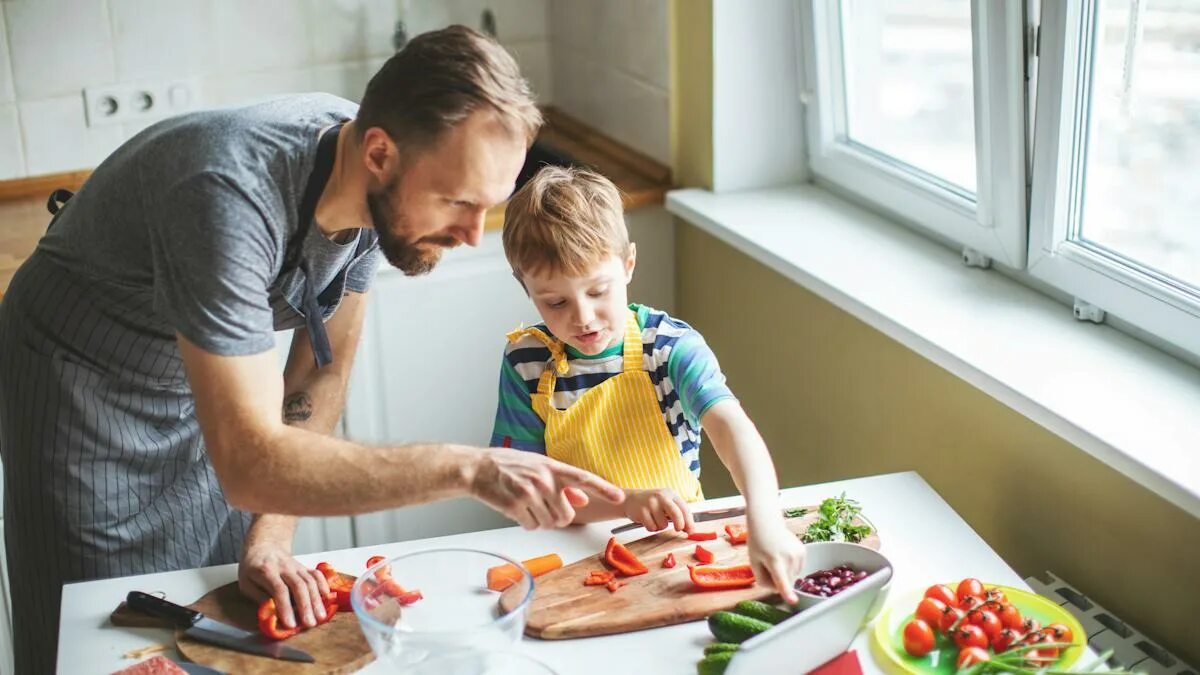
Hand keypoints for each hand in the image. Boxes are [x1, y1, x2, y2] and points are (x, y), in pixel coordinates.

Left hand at [238, 541, 329, 629]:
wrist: (264, 545)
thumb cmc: (252, 568)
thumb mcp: (246, 583)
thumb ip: (259, 598)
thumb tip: (273, 614)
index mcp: (266, 571)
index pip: (279, 590)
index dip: (286, 607)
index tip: (290, 624)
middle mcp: (284, 567)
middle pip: (299, 586)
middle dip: (306, 606)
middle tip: (310, 624)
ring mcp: (296, 566)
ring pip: (310, 581)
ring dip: (317, 600)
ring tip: (321, 617)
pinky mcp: (304, 567)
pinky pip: (316, 575)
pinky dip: (323, 585)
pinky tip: (327, 597)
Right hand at [471, 448, 624, 528]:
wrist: (478, 468)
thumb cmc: (509, 466)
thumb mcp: (539, 467)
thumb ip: (563, 483)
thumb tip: (583, 499)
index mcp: (552, 467)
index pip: (583, 478)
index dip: (603, 488)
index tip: (619, 496)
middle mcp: (543, 479)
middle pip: (566, 515)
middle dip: (557, 518)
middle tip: (543, 508)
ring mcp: (529, 493)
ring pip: (549, 524)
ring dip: (540, 520)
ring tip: (527, 505)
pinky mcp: (515, 506)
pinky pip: (531, 526)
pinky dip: (526, 523)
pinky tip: (517, 509)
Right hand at [623, 488, 694, 532]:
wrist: (630, 499)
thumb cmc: (652, 504)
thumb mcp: (666, 504)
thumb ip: (678, 514)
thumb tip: (689, 529)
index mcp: (670, 494)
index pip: (684, 508)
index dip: (689, 521)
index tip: (691, 531)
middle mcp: (661, 496)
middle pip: (676, 514)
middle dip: (679, 525)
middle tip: (678, 529)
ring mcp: (651, 503)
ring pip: (663, 524)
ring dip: (660, 527)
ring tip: (655, 520)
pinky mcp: (641, 511)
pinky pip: (652, 527)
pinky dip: (651, 528)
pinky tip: (648, 521)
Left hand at [747, 520, 805, 603]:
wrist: (767, 523)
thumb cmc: (757, 543)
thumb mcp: (753, 563)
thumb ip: (763, 580)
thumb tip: (777, 590)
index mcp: (774, 561)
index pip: (781, 579)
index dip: (787, 592)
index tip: (793, 601)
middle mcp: (789, 557)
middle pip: (787, 582)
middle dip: (778, 580)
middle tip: (768, 566)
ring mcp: (798, 554)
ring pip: (794, 576)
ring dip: (785, 574)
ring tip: (776, 558)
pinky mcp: (804, 552)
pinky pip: (798, 569)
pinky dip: (791, 567)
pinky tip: (784, 556)